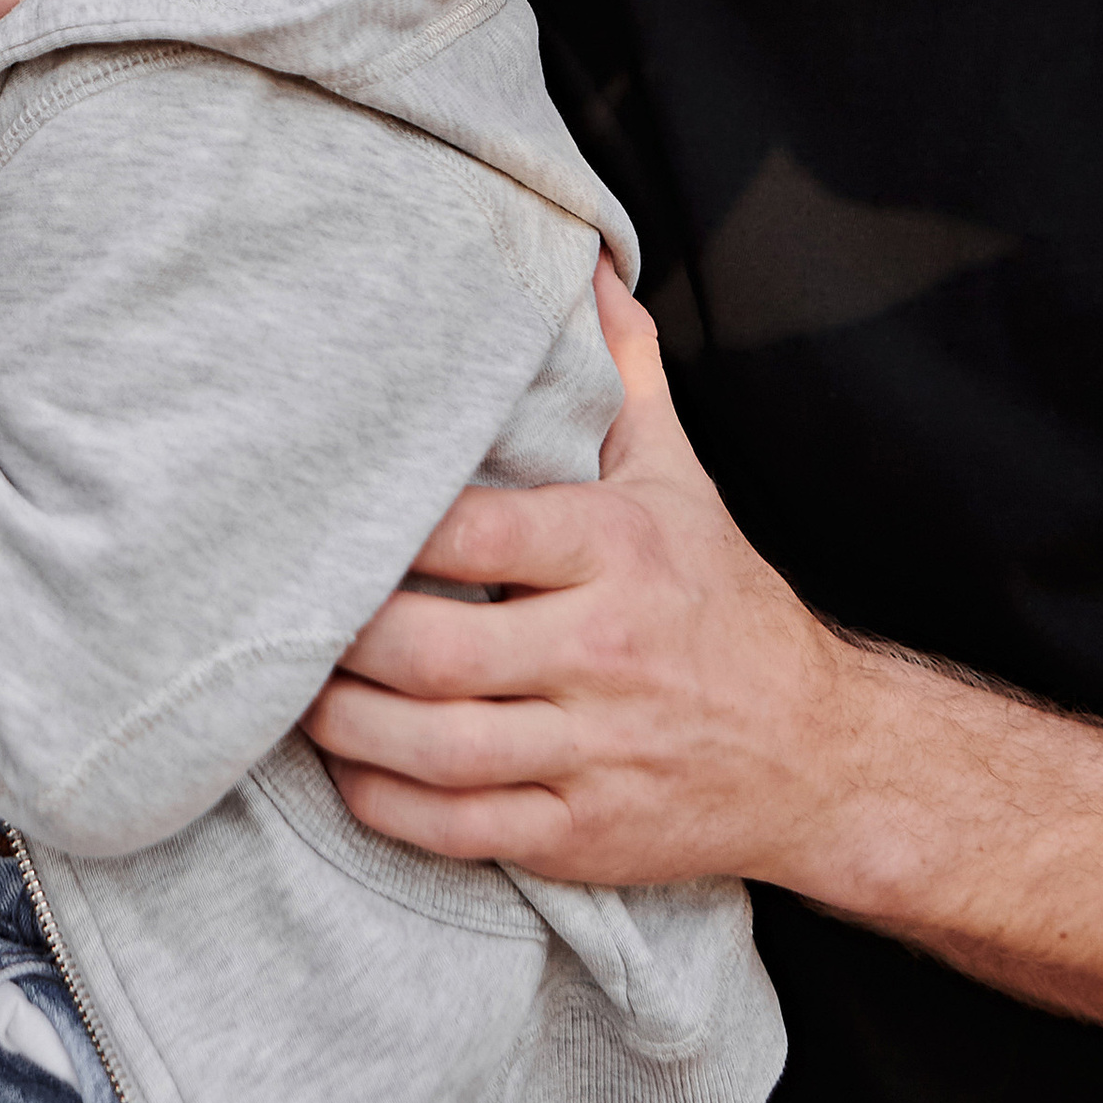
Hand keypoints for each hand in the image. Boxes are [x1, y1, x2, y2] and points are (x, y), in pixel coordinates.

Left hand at [302, 256, 861, 892]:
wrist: (819, 754)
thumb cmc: (723, 603)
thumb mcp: (680, 481)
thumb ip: (623, 377)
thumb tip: (589, 268)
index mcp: (618, 551)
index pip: (475, 534)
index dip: (386, 534)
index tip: (327, 522)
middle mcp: (607, 651)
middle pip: (437, 652)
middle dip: (342, 642)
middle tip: (283, 617)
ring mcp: (597, 751)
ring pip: (436, 748)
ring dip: (343, 727)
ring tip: (293, 693)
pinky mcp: (584, 835)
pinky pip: (459, 828)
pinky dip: (386, 804)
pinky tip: (350, 769)